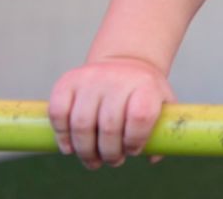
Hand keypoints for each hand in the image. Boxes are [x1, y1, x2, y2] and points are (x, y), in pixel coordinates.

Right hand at [47, 57, 174, 168]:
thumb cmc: (143, 91)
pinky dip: (62, 135)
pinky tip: (70, 148)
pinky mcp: (66, 81)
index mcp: (145, 85)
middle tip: (113, 161)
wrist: (124, 61)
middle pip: (109, 126)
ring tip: (93, 161)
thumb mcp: (163, 103)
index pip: (140, 117)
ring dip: (86, 151)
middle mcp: (117, 78)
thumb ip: (164, 130)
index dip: (135, 140)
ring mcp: (90, 78)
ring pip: (82, 124)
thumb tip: (152, 157)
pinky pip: (58, 113)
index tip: (133, 151)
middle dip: (110, 153)